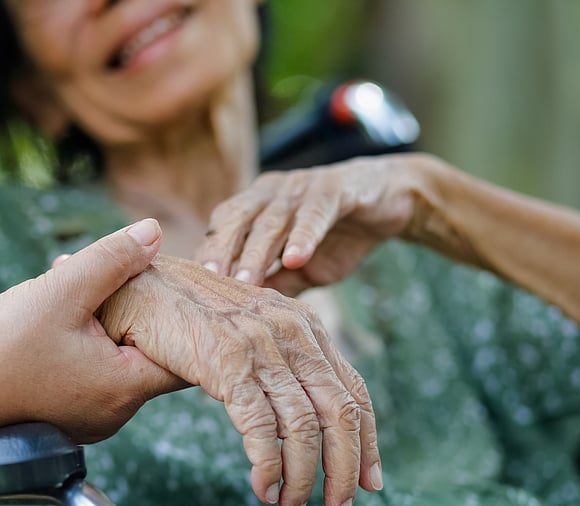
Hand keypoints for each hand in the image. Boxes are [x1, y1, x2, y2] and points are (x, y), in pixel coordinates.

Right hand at [0, 219, 185, 448]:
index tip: (178, 280)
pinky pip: (93, 367)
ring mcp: (88, 415)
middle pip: (151, 351)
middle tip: (126, 269)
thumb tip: (155, 232)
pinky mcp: (64, 410)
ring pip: (118, 356)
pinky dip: (87, 335)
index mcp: (124, 389)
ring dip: (107, 316)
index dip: (185, 313)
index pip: (184, 353)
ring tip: (79, 280)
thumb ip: (114, 259)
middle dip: (140, 305)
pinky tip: (60, 305)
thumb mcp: (63, 290)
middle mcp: (114, 412)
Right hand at [96, 256, 381, 505]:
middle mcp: (291, 331)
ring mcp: (260, 345)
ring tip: (292, 504)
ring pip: (303, 427)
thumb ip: (279, 362)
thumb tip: (299, 417)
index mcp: (304, 325)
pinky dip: (268, 467)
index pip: (354, 390)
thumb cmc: (190, 314)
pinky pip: (261, 428)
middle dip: (345, 468)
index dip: (367, 440)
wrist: (139, 286)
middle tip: (340, 504)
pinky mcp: (228, 361)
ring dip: (303, 477)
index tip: (370, 479)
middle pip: (340, 412)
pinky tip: (263, 487)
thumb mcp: (250, 331)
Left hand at [196, 154, 433, 295]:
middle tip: (208, 284)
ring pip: (272, 218)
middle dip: (221, 251)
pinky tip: (296, 258)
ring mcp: (301, 187)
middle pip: (236, 218)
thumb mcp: (301, 268)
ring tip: (246, 282)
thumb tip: (242, 318)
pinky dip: (304, 235)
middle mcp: (270, 192)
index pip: (221, 228)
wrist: (389, 201)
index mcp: (255, 206)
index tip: (190, 288)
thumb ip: (273, 285)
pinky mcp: (335, 188)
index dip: (207, 254)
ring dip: (257, 251)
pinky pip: (316, 212)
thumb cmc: (336, 235)